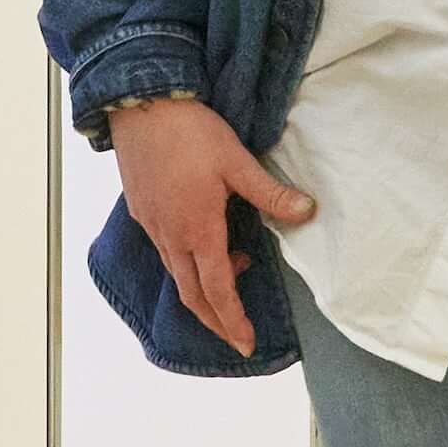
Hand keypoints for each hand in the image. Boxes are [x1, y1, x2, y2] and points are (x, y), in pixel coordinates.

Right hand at [107, 93, 315, 358]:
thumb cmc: (189, 131)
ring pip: (176, 273)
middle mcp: (171, 235)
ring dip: (202, 288)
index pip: (217, 289)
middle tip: (236, 337)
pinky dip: (186, 263)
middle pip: (191, 294)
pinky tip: (203, 243)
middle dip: (214, 320)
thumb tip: (307, 211)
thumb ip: (270, 193)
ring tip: (233, 273)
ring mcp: (152, 224)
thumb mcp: (237, 161)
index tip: (245, 343)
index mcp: (198, 229)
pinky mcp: (142, 210)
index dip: (232, 320)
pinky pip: (164, 251)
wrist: (140, 103)